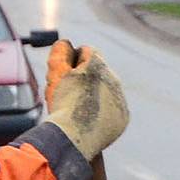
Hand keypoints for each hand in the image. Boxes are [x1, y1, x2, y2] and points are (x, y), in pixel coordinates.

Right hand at [45, 40, 129, 160]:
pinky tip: (90, 119)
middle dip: (85, 78)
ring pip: (106, 90)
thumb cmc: (61, 104)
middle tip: (70, 93)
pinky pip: (113, 108)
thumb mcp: (55, 74)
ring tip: (79, 108)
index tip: (66, 74)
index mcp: (97, 63)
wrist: (74, 137)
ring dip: (95, 95)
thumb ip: (60, 52)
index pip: (86, 52)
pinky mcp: (123, 116)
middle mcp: (114, 78)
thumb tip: (66, 43)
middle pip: (98, 71)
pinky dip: (103, 112)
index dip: (73, 62)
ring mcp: (121, 98)